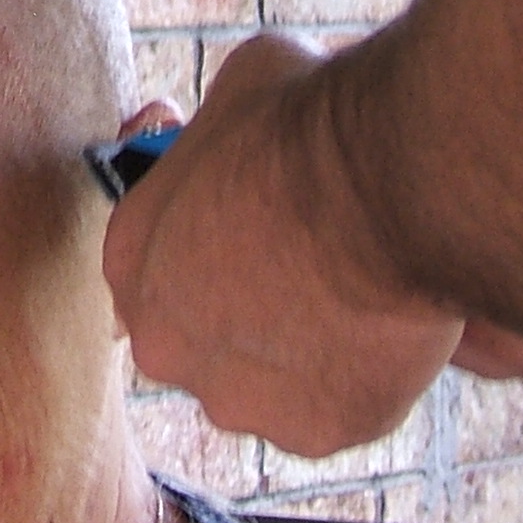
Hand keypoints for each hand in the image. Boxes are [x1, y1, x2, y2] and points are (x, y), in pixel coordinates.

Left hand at [102, 34, 464, 456]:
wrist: (391, 179)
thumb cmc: (312, 118)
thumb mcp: (240, 92)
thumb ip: (222, 135)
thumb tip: (246, 127)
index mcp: (130, 259)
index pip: (158, 274)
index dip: (212, 258)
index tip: (260, 243)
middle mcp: (165, 343)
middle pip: (207, 342)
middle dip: (255, 316)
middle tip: (320, 271)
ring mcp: (237, 396)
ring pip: (271, 385)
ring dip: (308, 353)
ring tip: (363, 297)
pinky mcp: (312, 430)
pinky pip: (338, 410)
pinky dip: (365, 379)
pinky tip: (392, 329)